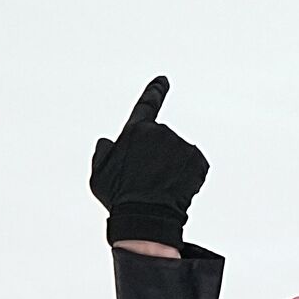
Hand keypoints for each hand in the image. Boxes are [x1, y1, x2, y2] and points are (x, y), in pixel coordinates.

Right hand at [90, 75, 209, 249]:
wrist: (147, 218)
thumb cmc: (119, 199)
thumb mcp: (99, 175)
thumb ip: (102, 153)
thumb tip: (107, 141)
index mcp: (135, 131)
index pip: (147, 104)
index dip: (155, 91)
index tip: (163, 80)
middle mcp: (160, 132)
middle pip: (162, 142)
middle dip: (158, 157)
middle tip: (147, 181)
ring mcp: (181, 146)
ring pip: (178, 156)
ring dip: (172, 169)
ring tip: (160, 190)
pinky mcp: (198, 161)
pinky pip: (194, 167)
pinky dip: (188, 178)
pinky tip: (175, 191)